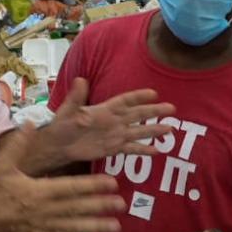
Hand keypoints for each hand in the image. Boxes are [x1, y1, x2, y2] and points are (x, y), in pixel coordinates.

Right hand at [0, 124, 124, 231]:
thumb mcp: (2, 165)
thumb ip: (18, 145)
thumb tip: (31, 123)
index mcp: (37, 191)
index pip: (70, 188)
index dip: (92, 186)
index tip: (111, 183)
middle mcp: (44, 211)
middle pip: (76, 208)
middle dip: (100, 206)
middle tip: (122, 204)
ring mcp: (43, 227)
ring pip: (74, 227)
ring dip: (95, 227)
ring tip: (117, 227)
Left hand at [47, 79, 175, 164]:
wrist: (59, 145)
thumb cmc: (62, 125)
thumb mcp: (68, 110)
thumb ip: (76, 97)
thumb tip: (80, 80)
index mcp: (104, 109)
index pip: (125, 101)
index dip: (138, 97)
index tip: (154, 93)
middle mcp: (114, 121)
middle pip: (138, 115)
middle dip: (154, 112)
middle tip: (172, 109)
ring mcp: (115, 135)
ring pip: (138, 131)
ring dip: (153, 130)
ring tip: (170, 129)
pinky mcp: (113, 148)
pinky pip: (131, 148)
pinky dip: (143, 149)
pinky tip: (156, 151)